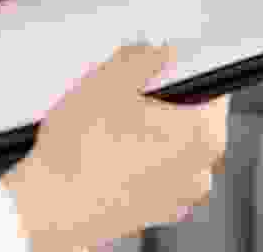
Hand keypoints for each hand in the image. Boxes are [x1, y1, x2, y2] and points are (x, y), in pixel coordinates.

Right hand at [1, 44, 229, 249]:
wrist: (47, 209)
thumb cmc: (79, 152)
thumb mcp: (109, 81)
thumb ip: (144, 56)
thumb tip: (162, 51)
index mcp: (204, 134)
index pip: (216, 86)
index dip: (186, 70)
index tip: (164, 64)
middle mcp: (200, 170)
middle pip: (193, 118)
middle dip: (164, 102)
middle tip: (125, 93)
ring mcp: (178, 197)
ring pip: (171, 147)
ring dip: (148, 132)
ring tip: (109, 125)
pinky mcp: (153, 212)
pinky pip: (153, 174)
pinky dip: (136, 160)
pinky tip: (105, 152)